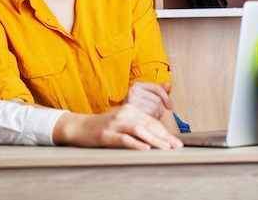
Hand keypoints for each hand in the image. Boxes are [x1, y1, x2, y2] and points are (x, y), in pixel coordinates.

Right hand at [52, 104, 182, 150]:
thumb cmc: (104, 126)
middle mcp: (123, 113)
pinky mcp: (106, 134)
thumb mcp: (122, 120)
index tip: (178, 143)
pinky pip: (123, 138)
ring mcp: (114, 124)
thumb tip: (158, 132)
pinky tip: (145, 149)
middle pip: (148, 124)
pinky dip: (135, 143)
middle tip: (177, 147)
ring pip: (138, 130)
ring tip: (165, 148)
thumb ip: (139, 122)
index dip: (166, 132)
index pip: (152, 121)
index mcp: (129, 109)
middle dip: (165, 136)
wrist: (79, 127)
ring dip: (154, 139)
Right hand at [122, 82, 172, 118]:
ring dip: (155, 117)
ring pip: (155, 109)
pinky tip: (145, 123)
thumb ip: (156, 92)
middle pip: (157, 100)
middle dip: (159, 110)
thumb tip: (168, 84)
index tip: (169, 107)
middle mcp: (133, 90)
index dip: (166, 98)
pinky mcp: (131, 110)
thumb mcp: (144, 99)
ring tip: (147, 119)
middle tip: (151, 116)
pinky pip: (150, 115)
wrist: (118, 122)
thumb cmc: (134, 111)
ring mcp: (131, 99)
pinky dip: (150, 121)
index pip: (157, 88)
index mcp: (137, 85)